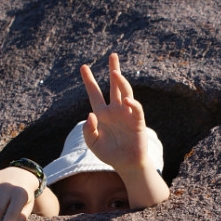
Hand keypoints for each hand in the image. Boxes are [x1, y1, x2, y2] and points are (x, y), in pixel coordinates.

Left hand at [80, 53, 148, 172]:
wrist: (126, 164)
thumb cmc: (109, 153)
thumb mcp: (92, 143)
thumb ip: (88, 130)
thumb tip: (91, 115)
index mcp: (102, 113)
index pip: (95, 93)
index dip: (89, 81)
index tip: (83, 67)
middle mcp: (115, 110)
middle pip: (115, 86)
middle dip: (114, 70)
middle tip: (112, 55)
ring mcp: (127, 114)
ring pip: (126, 92)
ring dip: (121, 82)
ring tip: (115, 72)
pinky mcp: (137, 121)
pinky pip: (135, 109)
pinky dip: (132, 104)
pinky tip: (126, 101)